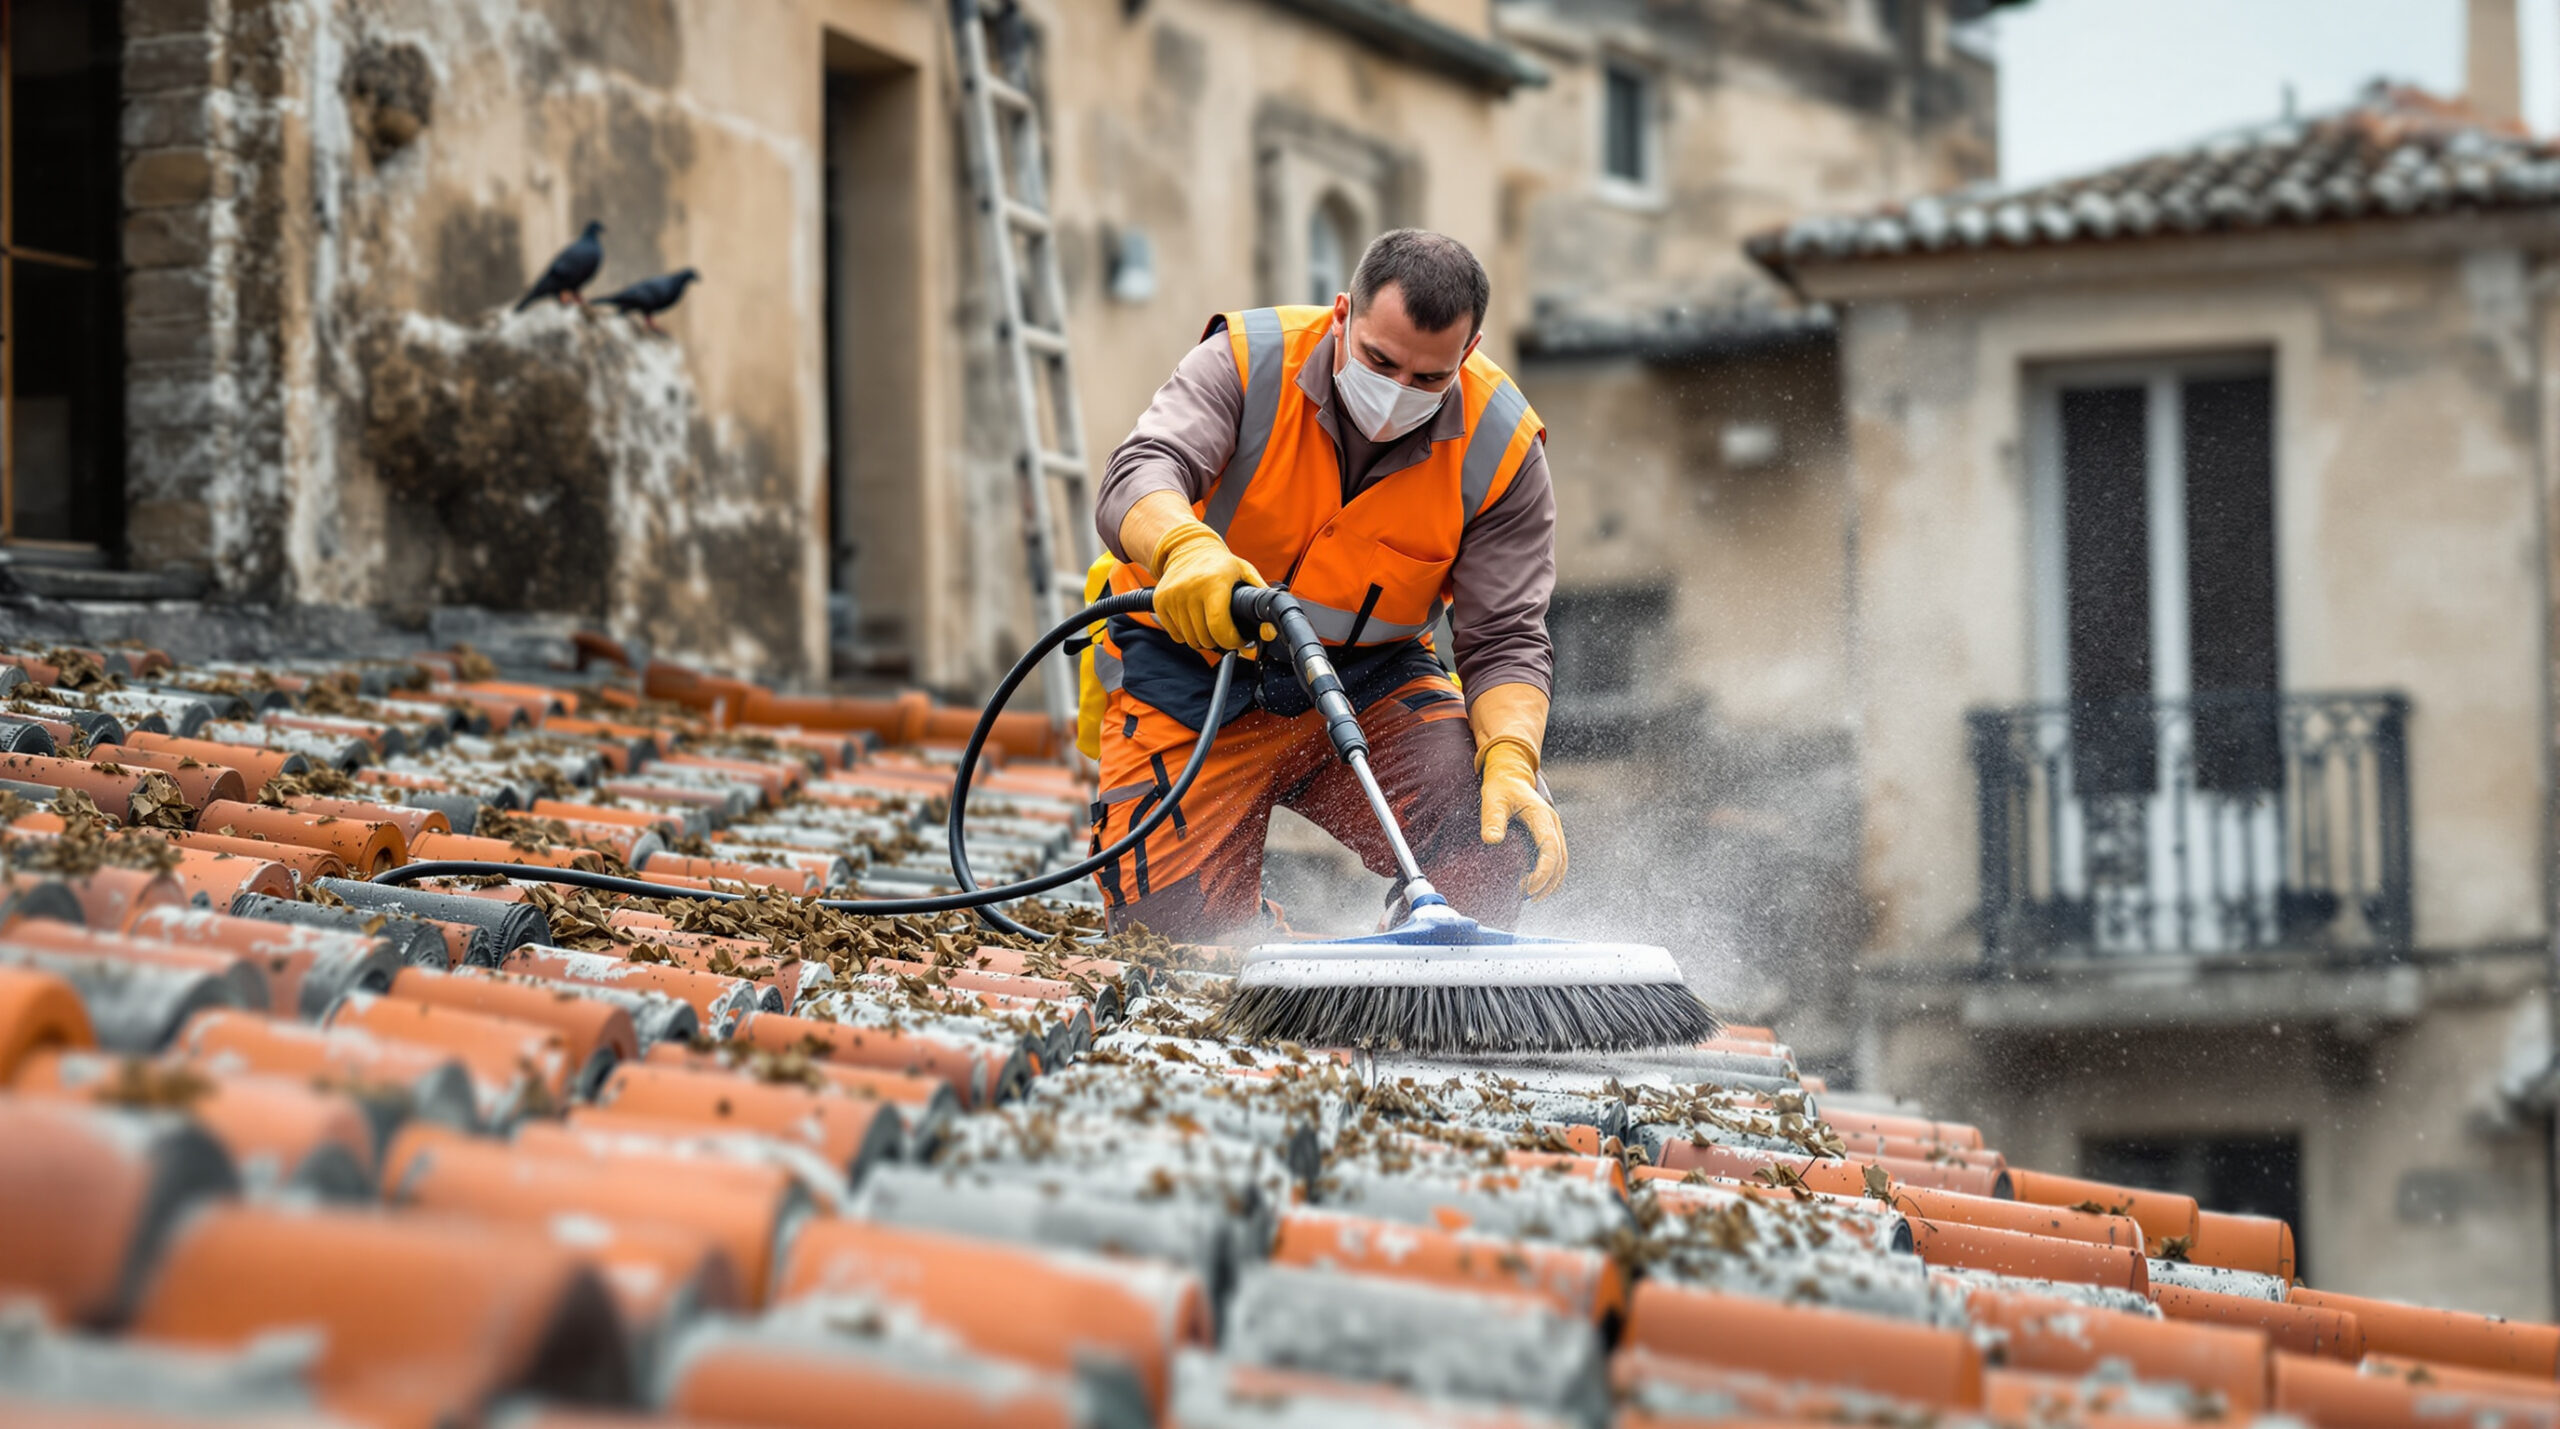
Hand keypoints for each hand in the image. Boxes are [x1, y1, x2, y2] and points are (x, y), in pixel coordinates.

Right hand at [1150, 520, 1267, 652]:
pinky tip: (1194, 621)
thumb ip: (1260, 595)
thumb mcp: (1244, 571)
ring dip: (1203, 639)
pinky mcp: (1161, 602)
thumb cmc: (1219, 563)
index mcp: (1214, 583)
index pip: (1219, 627)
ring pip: (1190, 639)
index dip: (1232, 641)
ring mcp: (1173, 596)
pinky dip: (1186, 634)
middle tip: (1225, 632)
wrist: (1187, 547)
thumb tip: (1270, 628)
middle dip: (1219, 641)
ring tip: (1210, 626)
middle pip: (1205, 637)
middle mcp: (1190, 589)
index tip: (1238, 640)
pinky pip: (1175, 634)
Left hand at [1479, 737, 1566, 898]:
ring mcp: (1553, 829)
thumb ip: (1492, 820)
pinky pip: (1556, 858)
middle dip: (1548, 882)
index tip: (1528, 888)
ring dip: (1551, 881)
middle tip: (1529, 897)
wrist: (1510, 774)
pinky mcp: (1548, 835)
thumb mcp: (1493, 800)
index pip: (1550, 849)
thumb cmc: (1501, 787)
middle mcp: (1552, 824)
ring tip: (1532, 896)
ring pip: (1561, 861)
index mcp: (1542, 816)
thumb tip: (1492, 840)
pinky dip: (1549, 874)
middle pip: (1560, 860)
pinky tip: (1534, 884)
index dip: (1543, 872)